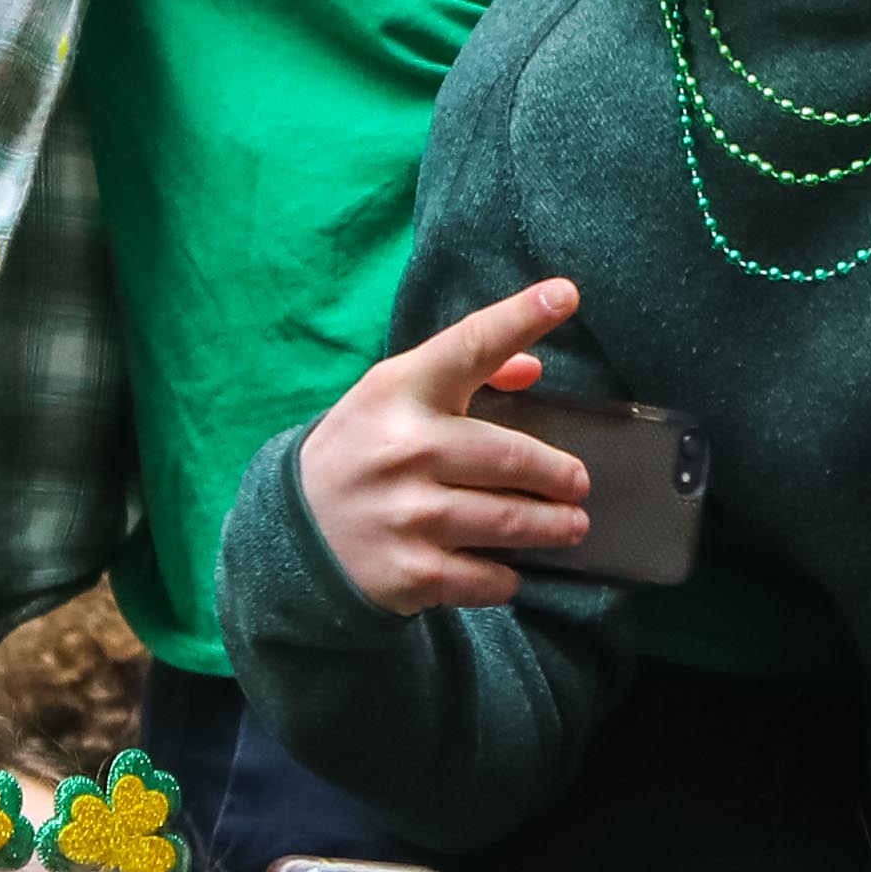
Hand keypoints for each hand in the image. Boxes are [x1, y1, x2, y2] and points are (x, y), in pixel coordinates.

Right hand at [294, 281, 591, 614]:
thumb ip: (460, 376)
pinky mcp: (411, 573)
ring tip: (571, 526)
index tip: (565, 294)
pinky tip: (510, 568)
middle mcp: (404, 449)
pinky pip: (487, 577)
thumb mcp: (393, 400)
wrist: (293, 533)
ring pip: (510, 520)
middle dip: (560, 475)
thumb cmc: (362, 452)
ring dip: (553, 527)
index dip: (521, 316)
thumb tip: (533, 366)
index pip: (469, 344)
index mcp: (400, 391)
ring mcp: (407, 514)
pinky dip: (508, 576)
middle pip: (511, 455)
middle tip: (577, 484)